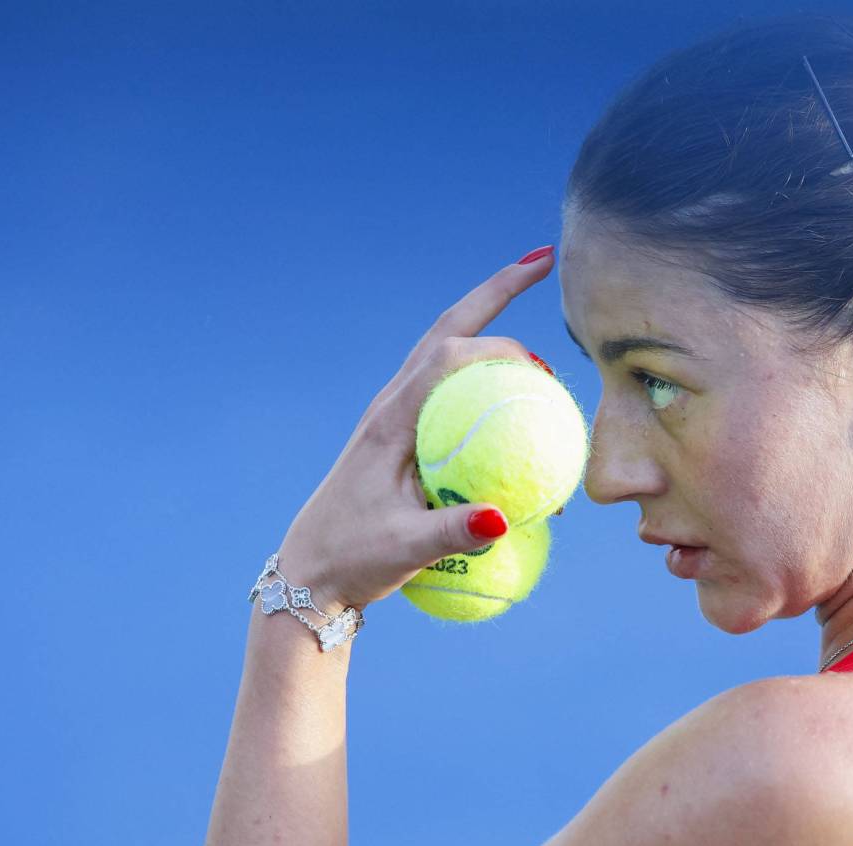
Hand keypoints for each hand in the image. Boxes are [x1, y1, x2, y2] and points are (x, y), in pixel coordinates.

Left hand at [274, 247, 558, 613]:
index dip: (498, 341)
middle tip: (544, 262)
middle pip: (450, 329)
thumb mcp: (403, 551)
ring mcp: (395, 417)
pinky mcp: (401, 436)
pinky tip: (518, 404)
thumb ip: (454, 532)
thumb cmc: (353, 559)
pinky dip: (486, 381)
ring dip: (491, 327)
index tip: (541, 363)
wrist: (308, 575)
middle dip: (497, 290)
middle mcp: (392, 405)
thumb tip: (506, 518)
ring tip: (541, 328)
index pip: (449, 354)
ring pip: (448, 353)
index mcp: (391, 420)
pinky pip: (451, 393)